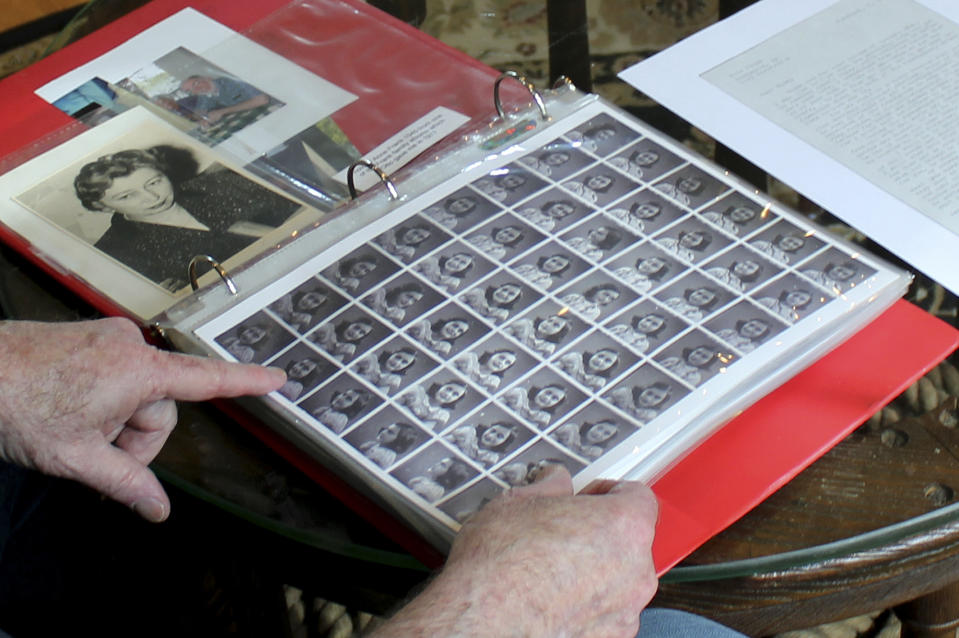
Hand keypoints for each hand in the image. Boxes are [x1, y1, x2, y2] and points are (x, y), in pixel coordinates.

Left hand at [0, 318, 284, 521]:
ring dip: (115, 420)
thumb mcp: (76, 456)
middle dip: (135, 437)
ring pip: (136, 392)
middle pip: (160, 405)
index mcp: (137, 370)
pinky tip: (69, 410)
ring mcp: (108, 337)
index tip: (279, 380)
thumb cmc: (16, 404)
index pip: (207, 380)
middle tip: (96, 455)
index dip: (248, 383)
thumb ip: (126, 484)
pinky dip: (103, 399)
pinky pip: (116, 374)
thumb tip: (159, 512)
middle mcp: (130, 345)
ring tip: (73, 430)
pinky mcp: (90, 336)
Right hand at [373, 465, 658, 637]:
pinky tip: (549, 597)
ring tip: (548, 567)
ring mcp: (625, 610)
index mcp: (624, 526)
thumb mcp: (518, 503)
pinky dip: (585, 604)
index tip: (585, 496)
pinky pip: (605, 612)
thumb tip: (553, 482)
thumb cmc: (501, 566)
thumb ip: (549, 486)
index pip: (638, 496)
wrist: (483, 620)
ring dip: (593, 570)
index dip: (607, 492)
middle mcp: (635, 571)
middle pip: (629, 540)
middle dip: (598, 533)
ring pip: (618, 579)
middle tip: (561, 530)